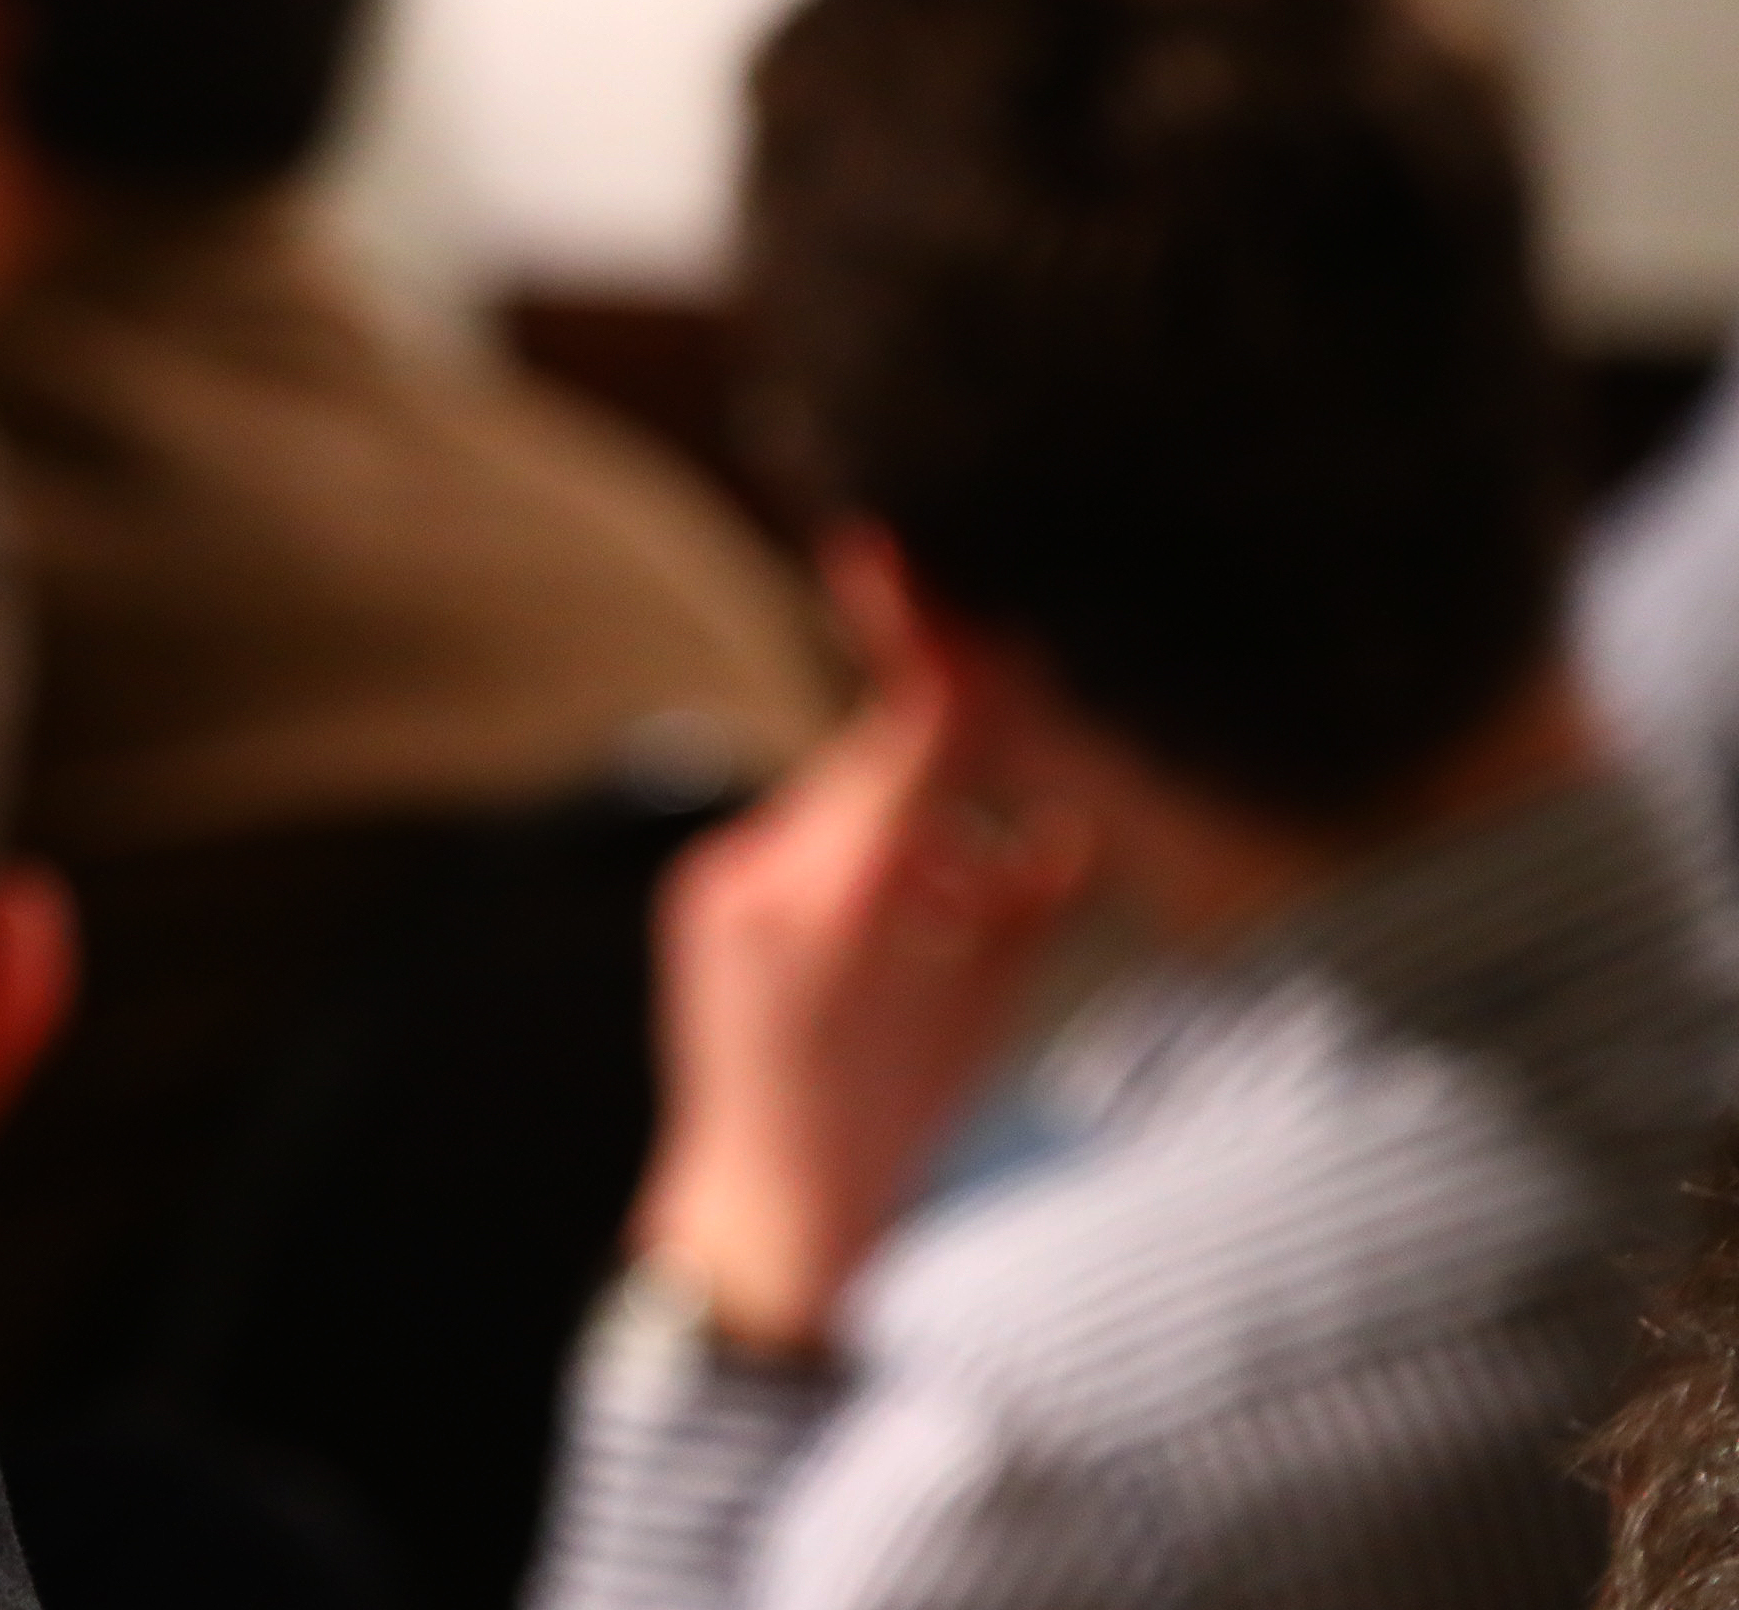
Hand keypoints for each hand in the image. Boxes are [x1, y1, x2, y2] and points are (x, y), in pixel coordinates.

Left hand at [631, 671, 1090, 1358]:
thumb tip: (1065, 819)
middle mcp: (766, 877)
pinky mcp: (702, 893)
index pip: (909, 748)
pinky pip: (800, 836)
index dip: (938, 660)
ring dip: (905, 822)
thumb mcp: (986, 1009)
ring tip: (946, 913)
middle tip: (1007, 760)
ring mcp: (722, 883)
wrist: (767, 1196)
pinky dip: (859, 853)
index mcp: (847, 905)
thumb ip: (1023, 904)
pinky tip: (897, 919)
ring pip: (842, 799)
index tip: (933, 571)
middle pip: (878, 764)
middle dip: (948, 758)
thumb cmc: (899, 1119)